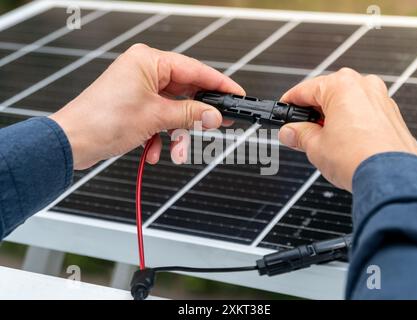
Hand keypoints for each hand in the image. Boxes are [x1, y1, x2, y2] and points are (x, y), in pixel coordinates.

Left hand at [49, 44, 243, 169]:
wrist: (73, 142)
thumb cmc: (102, 120)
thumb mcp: (156, 116)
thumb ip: (190, 114)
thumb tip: (215, 115)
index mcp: (149, 61)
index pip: (195, 69)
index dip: (218, 84)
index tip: (236, 95)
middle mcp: (145, 72)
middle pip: (185, 92)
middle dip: (195, 117)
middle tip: (215, 126)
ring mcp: (139, 90)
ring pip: (173, 111)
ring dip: (176, 134)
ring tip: (177, 150)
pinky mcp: (135, 107)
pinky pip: (159, 120)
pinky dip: (160, 138)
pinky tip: (153, 152)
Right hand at [278, 68, 416, 191]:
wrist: (390, 179)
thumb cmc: (358, 158)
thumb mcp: (315, 146)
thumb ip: (299, 134)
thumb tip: (289, 132)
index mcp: (341, 86)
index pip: (305, 89)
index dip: (289, 103)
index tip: (282, 112)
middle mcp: (364, 86)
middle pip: (327, 94)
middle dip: (311, 113)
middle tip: (298, 132)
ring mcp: (381, 99)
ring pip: (346, 103)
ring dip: (331, 118)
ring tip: (321, 142)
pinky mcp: (392, 115)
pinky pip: (363, 112)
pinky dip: (350, 123)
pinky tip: (343, 143)